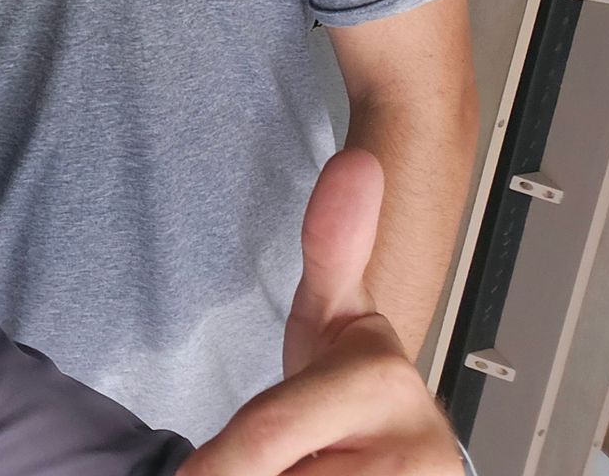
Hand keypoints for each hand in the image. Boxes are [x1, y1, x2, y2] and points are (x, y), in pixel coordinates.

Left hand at [182, 151, 463, 475]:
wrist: (398, 453)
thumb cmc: (350, 388)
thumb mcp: (331, 314)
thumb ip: (333, 243)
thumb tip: (358, 164)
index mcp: (384, 381)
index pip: (267, 436)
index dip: (216, 464)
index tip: (187, 474)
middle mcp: (421, 452)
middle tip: (276, 463)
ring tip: (303, 469)